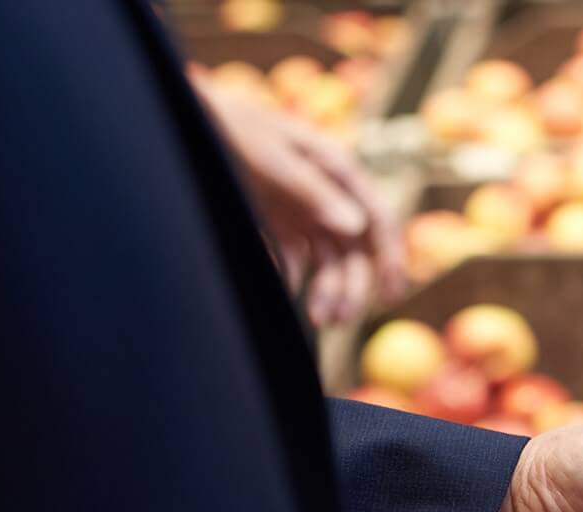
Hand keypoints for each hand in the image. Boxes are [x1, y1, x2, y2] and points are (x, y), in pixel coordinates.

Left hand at [190, 72, 402, 325]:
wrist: (190, 119)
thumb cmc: (234, 128)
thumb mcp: (274, 158)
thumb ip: (314, 192)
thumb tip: (356, 229)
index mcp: (339, 172)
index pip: (378, 221)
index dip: (391, 259)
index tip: (392, 297)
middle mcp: (328, 195)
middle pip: (354, 250)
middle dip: (352, 287)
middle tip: (337, 321)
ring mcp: (303, 211)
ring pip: (328, 261)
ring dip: (328, 291)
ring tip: (317, 320)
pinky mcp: (278, 223)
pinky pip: (294, 259)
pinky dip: (291, 279)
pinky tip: (280, 292)